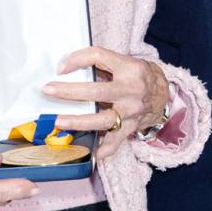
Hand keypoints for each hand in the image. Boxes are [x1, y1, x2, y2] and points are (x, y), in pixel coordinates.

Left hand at [44, 46, 169, 159]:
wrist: (163, 93)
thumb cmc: (138, 76)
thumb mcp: (125, 62)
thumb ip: (102, 64)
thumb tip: (67, 67)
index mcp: (129, 68)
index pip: (99, 57)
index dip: (78, 59)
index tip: (60, 67)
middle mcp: (131, 90)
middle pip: (96, 91)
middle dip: (69, 92)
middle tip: (48, 90)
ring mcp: (131, 111)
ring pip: (103, 119)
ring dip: (78, 121)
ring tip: (58, 121)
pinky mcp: (131, 127)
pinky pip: (116, 140)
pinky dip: (105, 149)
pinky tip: (94, 153)